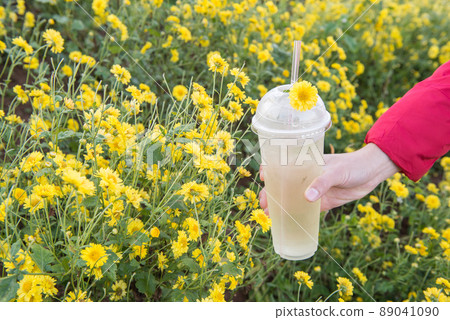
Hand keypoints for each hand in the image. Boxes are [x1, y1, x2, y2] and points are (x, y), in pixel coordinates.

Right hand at [259, 143, 398, 212]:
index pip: (282, 165)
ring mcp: (313, 191)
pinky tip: (287, 223)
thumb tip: (307, 198)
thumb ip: (322, 183)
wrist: (372, 174)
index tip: (263, 178)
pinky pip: (306, 211)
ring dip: (280, 207)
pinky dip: (296, 216)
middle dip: (271, 194)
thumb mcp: (336, 171)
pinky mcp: (322, 203)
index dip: (269, 170)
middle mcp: (305, 177)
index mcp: (305, 163)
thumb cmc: (352, 165)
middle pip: (283, 185)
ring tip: (269, 216)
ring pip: (292, 199)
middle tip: (264, 205)